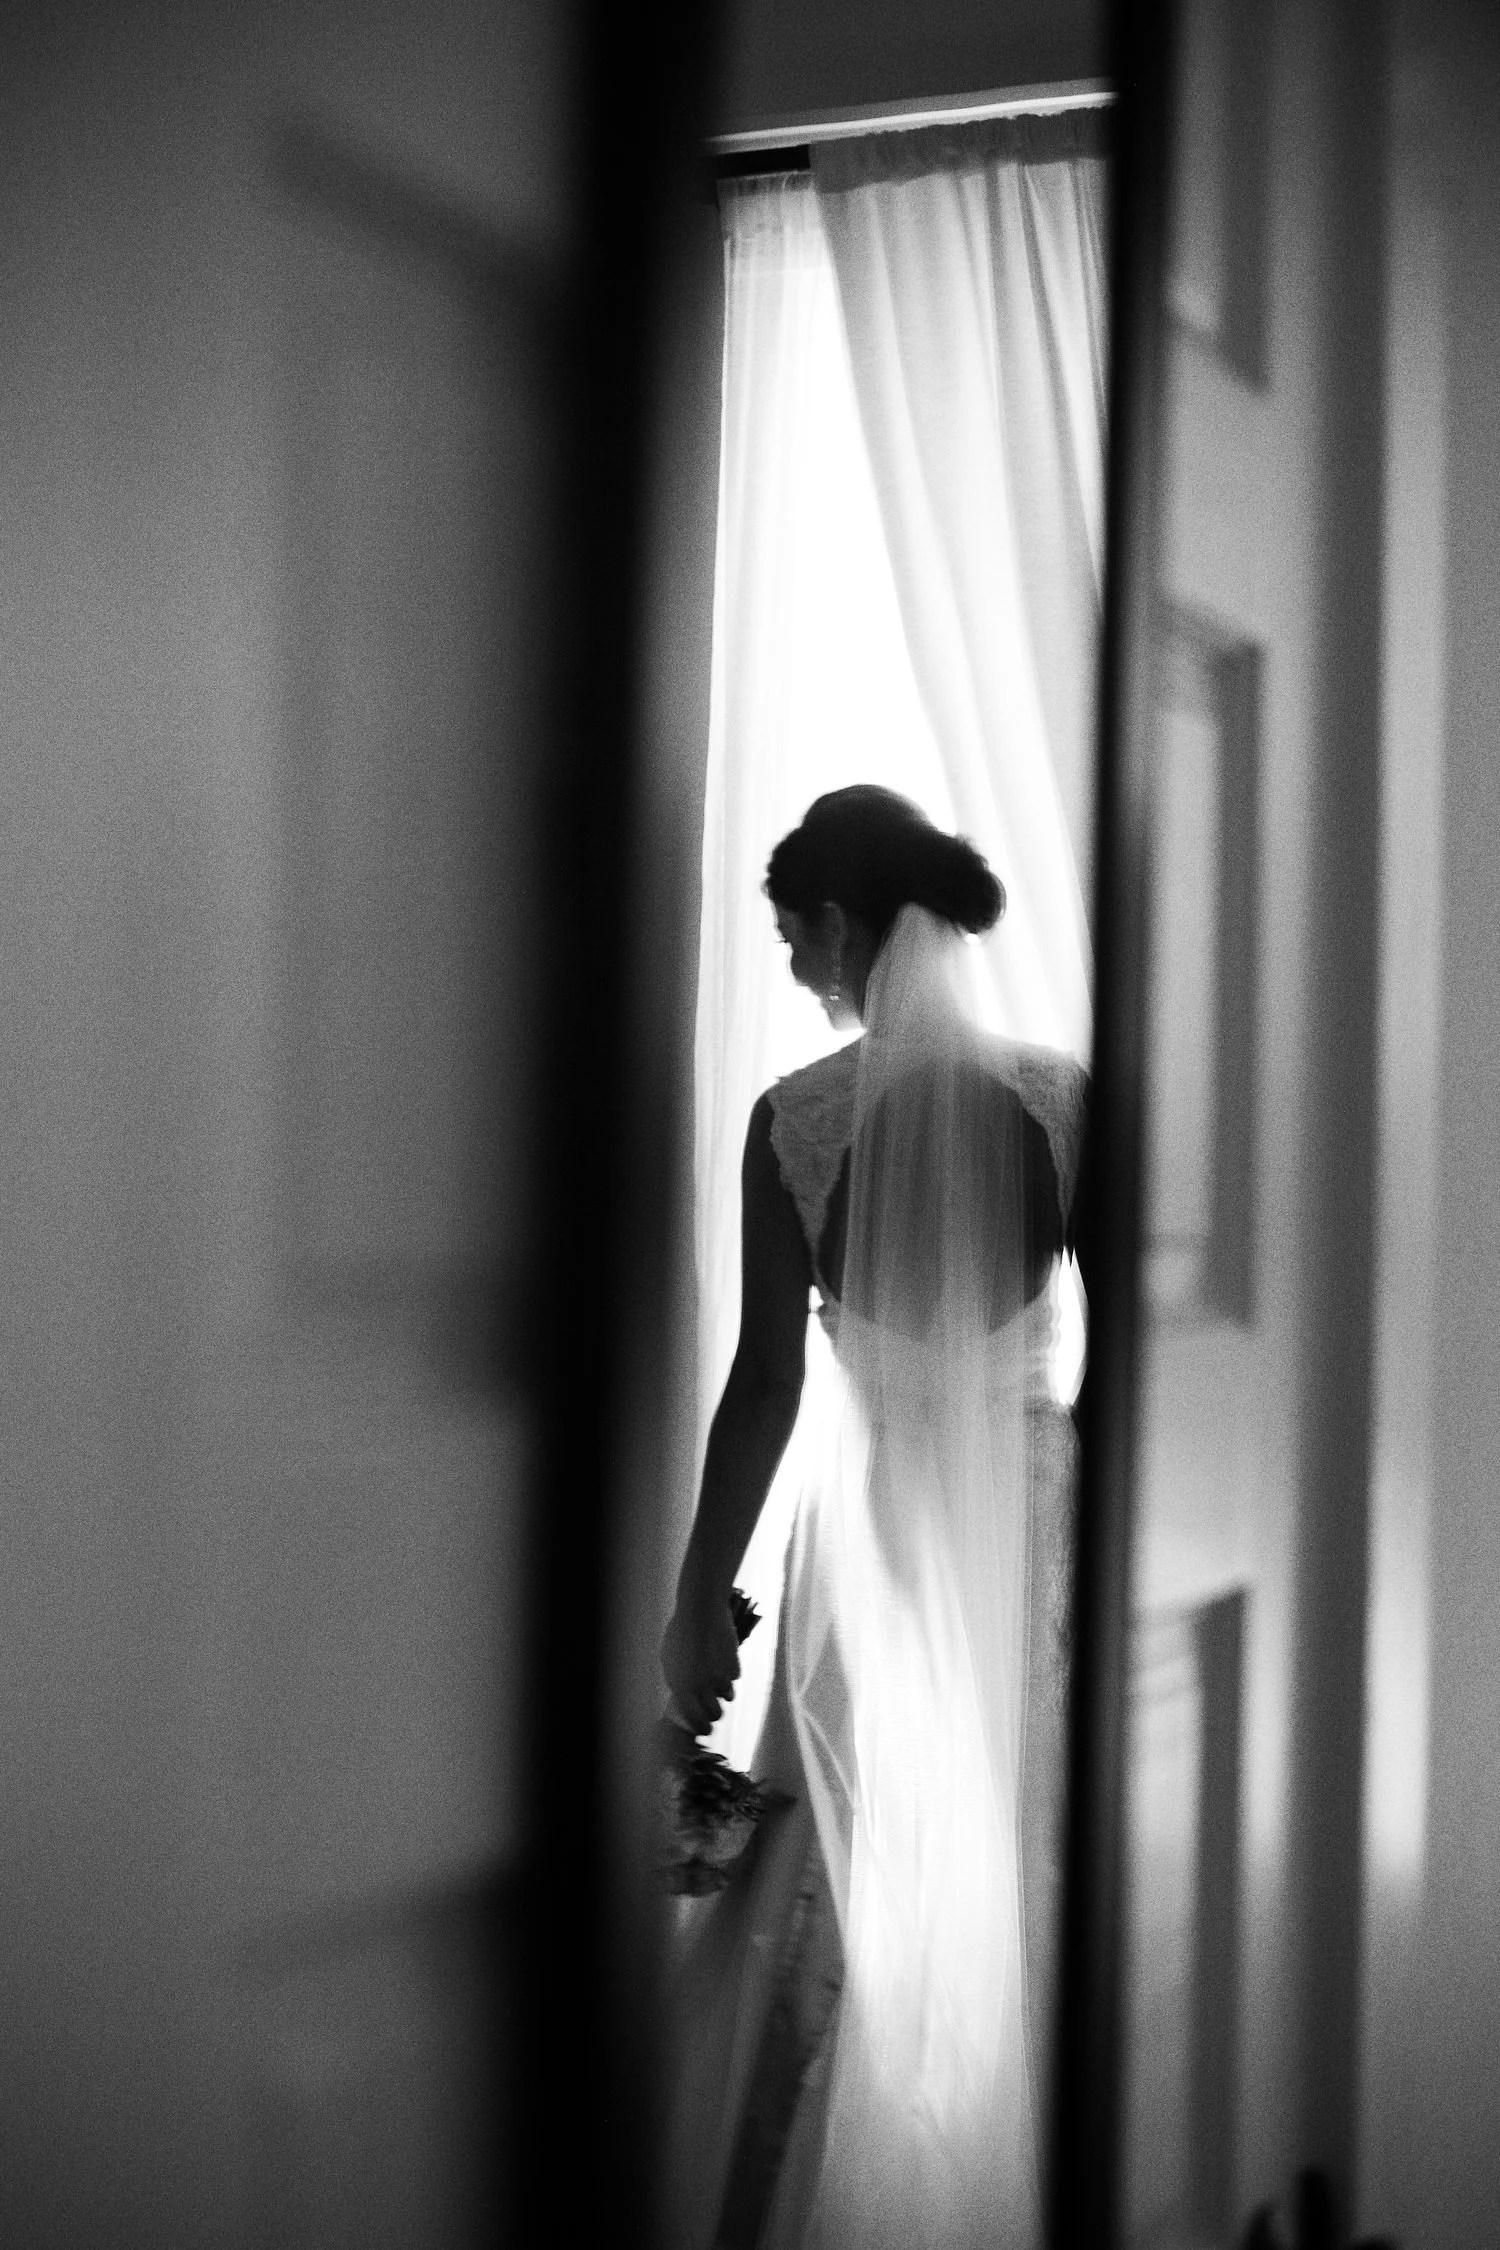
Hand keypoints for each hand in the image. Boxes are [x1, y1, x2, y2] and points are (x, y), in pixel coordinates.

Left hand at [661, 1585, 741, 1736]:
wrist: (700, 1610)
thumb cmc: (680, 1632)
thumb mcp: (669, 1659)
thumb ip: (676, 1681)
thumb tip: (683, 1699)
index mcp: (680, 1687)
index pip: (693, 1720)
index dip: (701, 1728)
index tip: (706, 1729)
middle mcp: (700, 1686)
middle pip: (715, 1714)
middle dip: (716, 1713)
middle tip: (716, 1709)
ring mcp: (718, 1676)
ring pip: (728, 1695)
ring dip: (725, 1690)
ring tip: (718, 1676)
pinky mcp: (733, 1665)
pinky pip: (735, 1677)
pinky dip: (730, 1671)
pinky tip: (723, 1657)